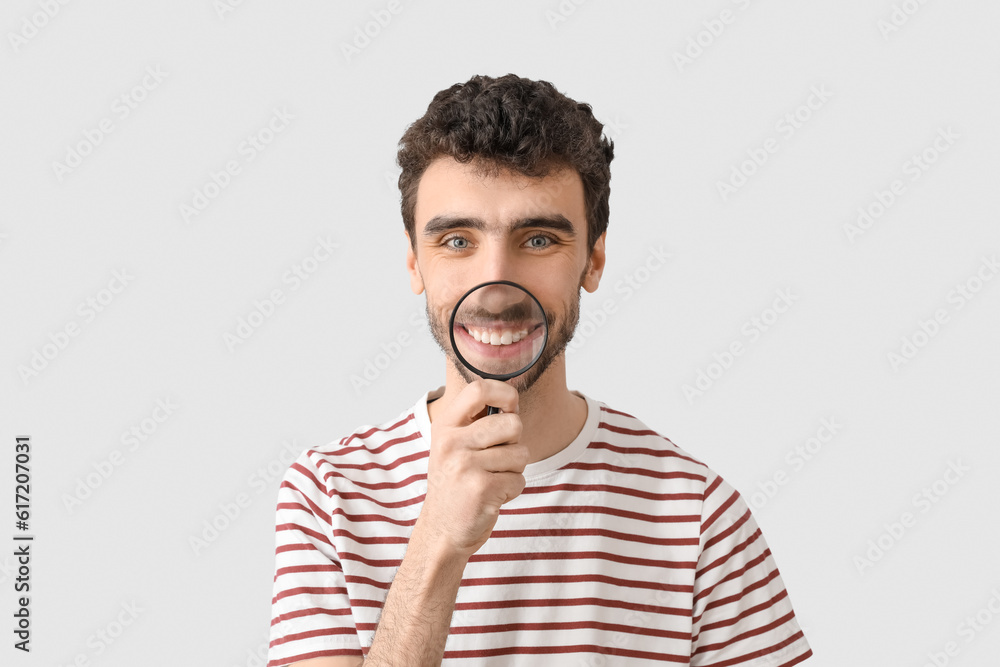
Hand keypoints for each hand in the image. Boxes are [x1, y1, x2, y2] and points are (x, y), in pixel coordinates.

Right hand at [417, 379, 528, 558]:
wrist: (442, 530)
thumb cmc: (455, 483)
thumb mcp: (453, 445)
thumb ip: (476, 421)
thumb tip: (512, 399)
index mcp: (445, 426)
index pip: (479, 389)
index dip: (505, 393)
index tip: (510, 407)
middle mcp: (452, 443)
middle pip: (512, 423)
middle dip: (515, 441)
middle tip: (498, 456)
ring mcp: (466, 466)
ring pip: (520, 453)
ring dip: (514, 469)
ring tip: (491, 478)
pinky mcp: (482, 489)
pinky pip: (519, 479)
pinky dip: (512, 489)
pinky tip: (492, 495)